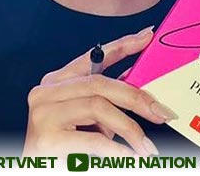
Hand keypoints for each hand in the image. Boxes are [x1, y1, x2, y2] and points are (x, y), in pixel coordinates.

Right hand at [22, 27, 176, 156]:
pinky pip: (94, 140)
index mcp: (56, 83)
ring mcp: (43, 114)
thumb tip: (143, 87)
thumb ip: (108, 101)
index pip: (92, 57)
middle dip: (136, 96)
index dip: (121, 45)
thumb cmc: (66, 150)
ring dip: (129, 128)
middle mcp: (45, 92)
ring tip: (147, 147)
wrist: (38, 173)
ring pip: (98, 107)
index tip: (147, 36)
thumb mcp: (90, 121)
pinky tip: (131, 157)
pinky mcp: (46, 139)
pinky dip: (118, 150)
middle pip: (99, 83)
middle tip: (161, 112)